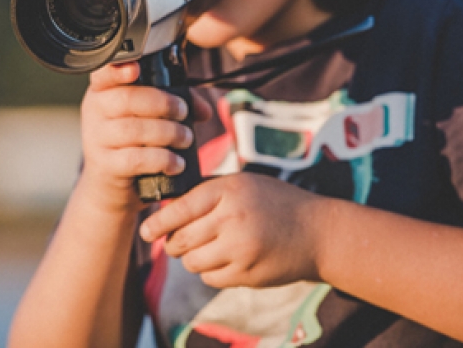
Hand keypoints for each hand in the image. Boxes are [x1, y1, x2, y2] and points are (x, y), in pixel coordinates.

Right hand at [78, 62, 212, 213]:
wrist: (112, 185)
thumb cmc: (133, 142)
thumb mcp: (149, 117)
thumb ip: (176, 103)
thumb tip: (203, 109)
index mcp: (104, 91)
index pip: (104, 73)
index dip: (118, 69)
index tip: (136, 69)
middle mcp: (95, 111)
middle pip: (127, 99)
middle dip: (163, 104)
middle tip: (183, 112)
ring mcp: (96, 139)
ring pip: (133, 130)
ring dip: (167, 133)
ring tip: (186, 138)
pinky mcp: (104, 166)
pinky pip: (135, 159)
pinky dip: (162, 160)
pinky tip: (176, 163)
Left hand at [139, 172, 327, 288]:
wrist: (317, 232)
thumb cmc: (275, 203)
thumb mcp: (243, 184)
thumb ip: (208, 192)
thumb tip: (167, 207)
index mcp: (229, 190)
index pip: (180, 209)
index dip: (157, 223)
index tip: (145, 231)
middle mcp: (233, 218)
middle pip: (181, 239)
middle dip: (174, 243)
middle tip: (177, 241)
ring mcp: (240, 249)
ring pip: (192, 262)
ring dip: (193, 258)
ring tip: (207, 248)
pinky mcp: (246, 274)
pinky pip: (210, 278)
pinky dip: (211, 271)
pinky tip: (226, 259)